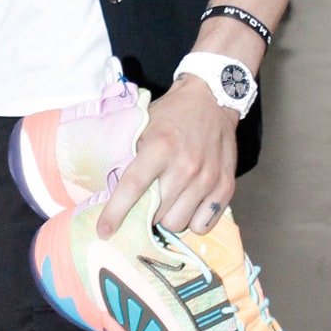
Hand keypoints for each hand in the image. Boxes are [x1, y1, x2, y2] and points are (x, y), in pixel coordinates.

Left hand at [97, 76, 237, 239]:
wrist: (212, 100)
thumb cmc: (172, 115)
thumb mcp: (144, 126)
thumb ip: (131, 156)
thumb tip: (110, 190)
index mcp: (161, 147)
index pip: (133, 186)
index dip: (116, 212)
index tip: (104, 230)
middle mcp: (186, 165)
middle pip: (157, 214)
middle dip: (146, 213)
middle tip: (147, 202)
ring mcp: (208, 178)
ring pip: (178, 223)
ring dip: (168, 218)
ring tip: (168, 201)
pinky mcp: (225, 187)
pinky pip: (203, 224)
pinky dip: (192, 221)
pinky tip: (188, 206)